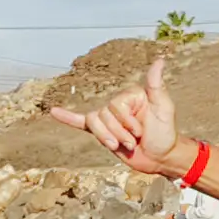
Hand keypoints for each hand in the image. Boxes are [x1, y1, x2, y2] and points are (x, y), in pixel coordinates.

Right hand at [49, 57, 190, 176]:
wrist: (159, 157)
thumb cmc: (164, 133)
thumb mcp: (163, 109)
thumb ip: (157, 86)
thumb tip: (159, 60)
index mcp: (128, 96)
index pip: (114, 106)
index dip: (125, 122)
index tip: (141, 131)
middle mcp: (116, 105)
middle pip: (102, 116)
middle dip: (118, 133)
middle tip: (134, 141)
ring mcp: (108, 119)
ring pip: (93, 124)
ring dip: (107, 138)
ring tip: (122, 146)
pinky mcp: (102, 132)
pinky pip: (81, 123)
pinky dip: (67, 118)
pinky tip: (54, 112)